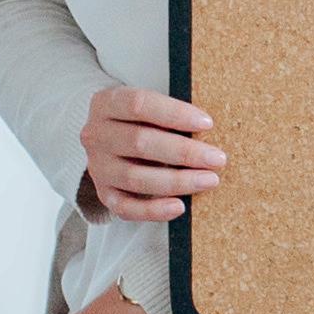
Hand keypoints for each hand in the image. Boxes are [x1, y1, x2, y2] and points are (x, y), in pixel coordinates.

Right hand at [80, 86, 226, 220]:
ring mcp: (97, 166)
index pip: (139, 104)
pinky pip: (126, 207)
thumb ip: (170, 114)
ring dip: (177, 181)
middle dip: (184, 152)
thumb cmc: (141, 119)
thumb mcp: (149, 106)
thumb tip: (207, 128)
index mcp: (106, 103)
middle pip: (140, 142)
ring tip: (209, 180)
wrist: (112, 141)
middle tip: (217, 158)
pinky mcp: (103, 193)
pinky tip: (179, 206)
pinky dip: (153, 210)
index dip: (175, 114)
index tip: (207, 123)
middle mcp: (96, 134)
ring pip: (135, 177)